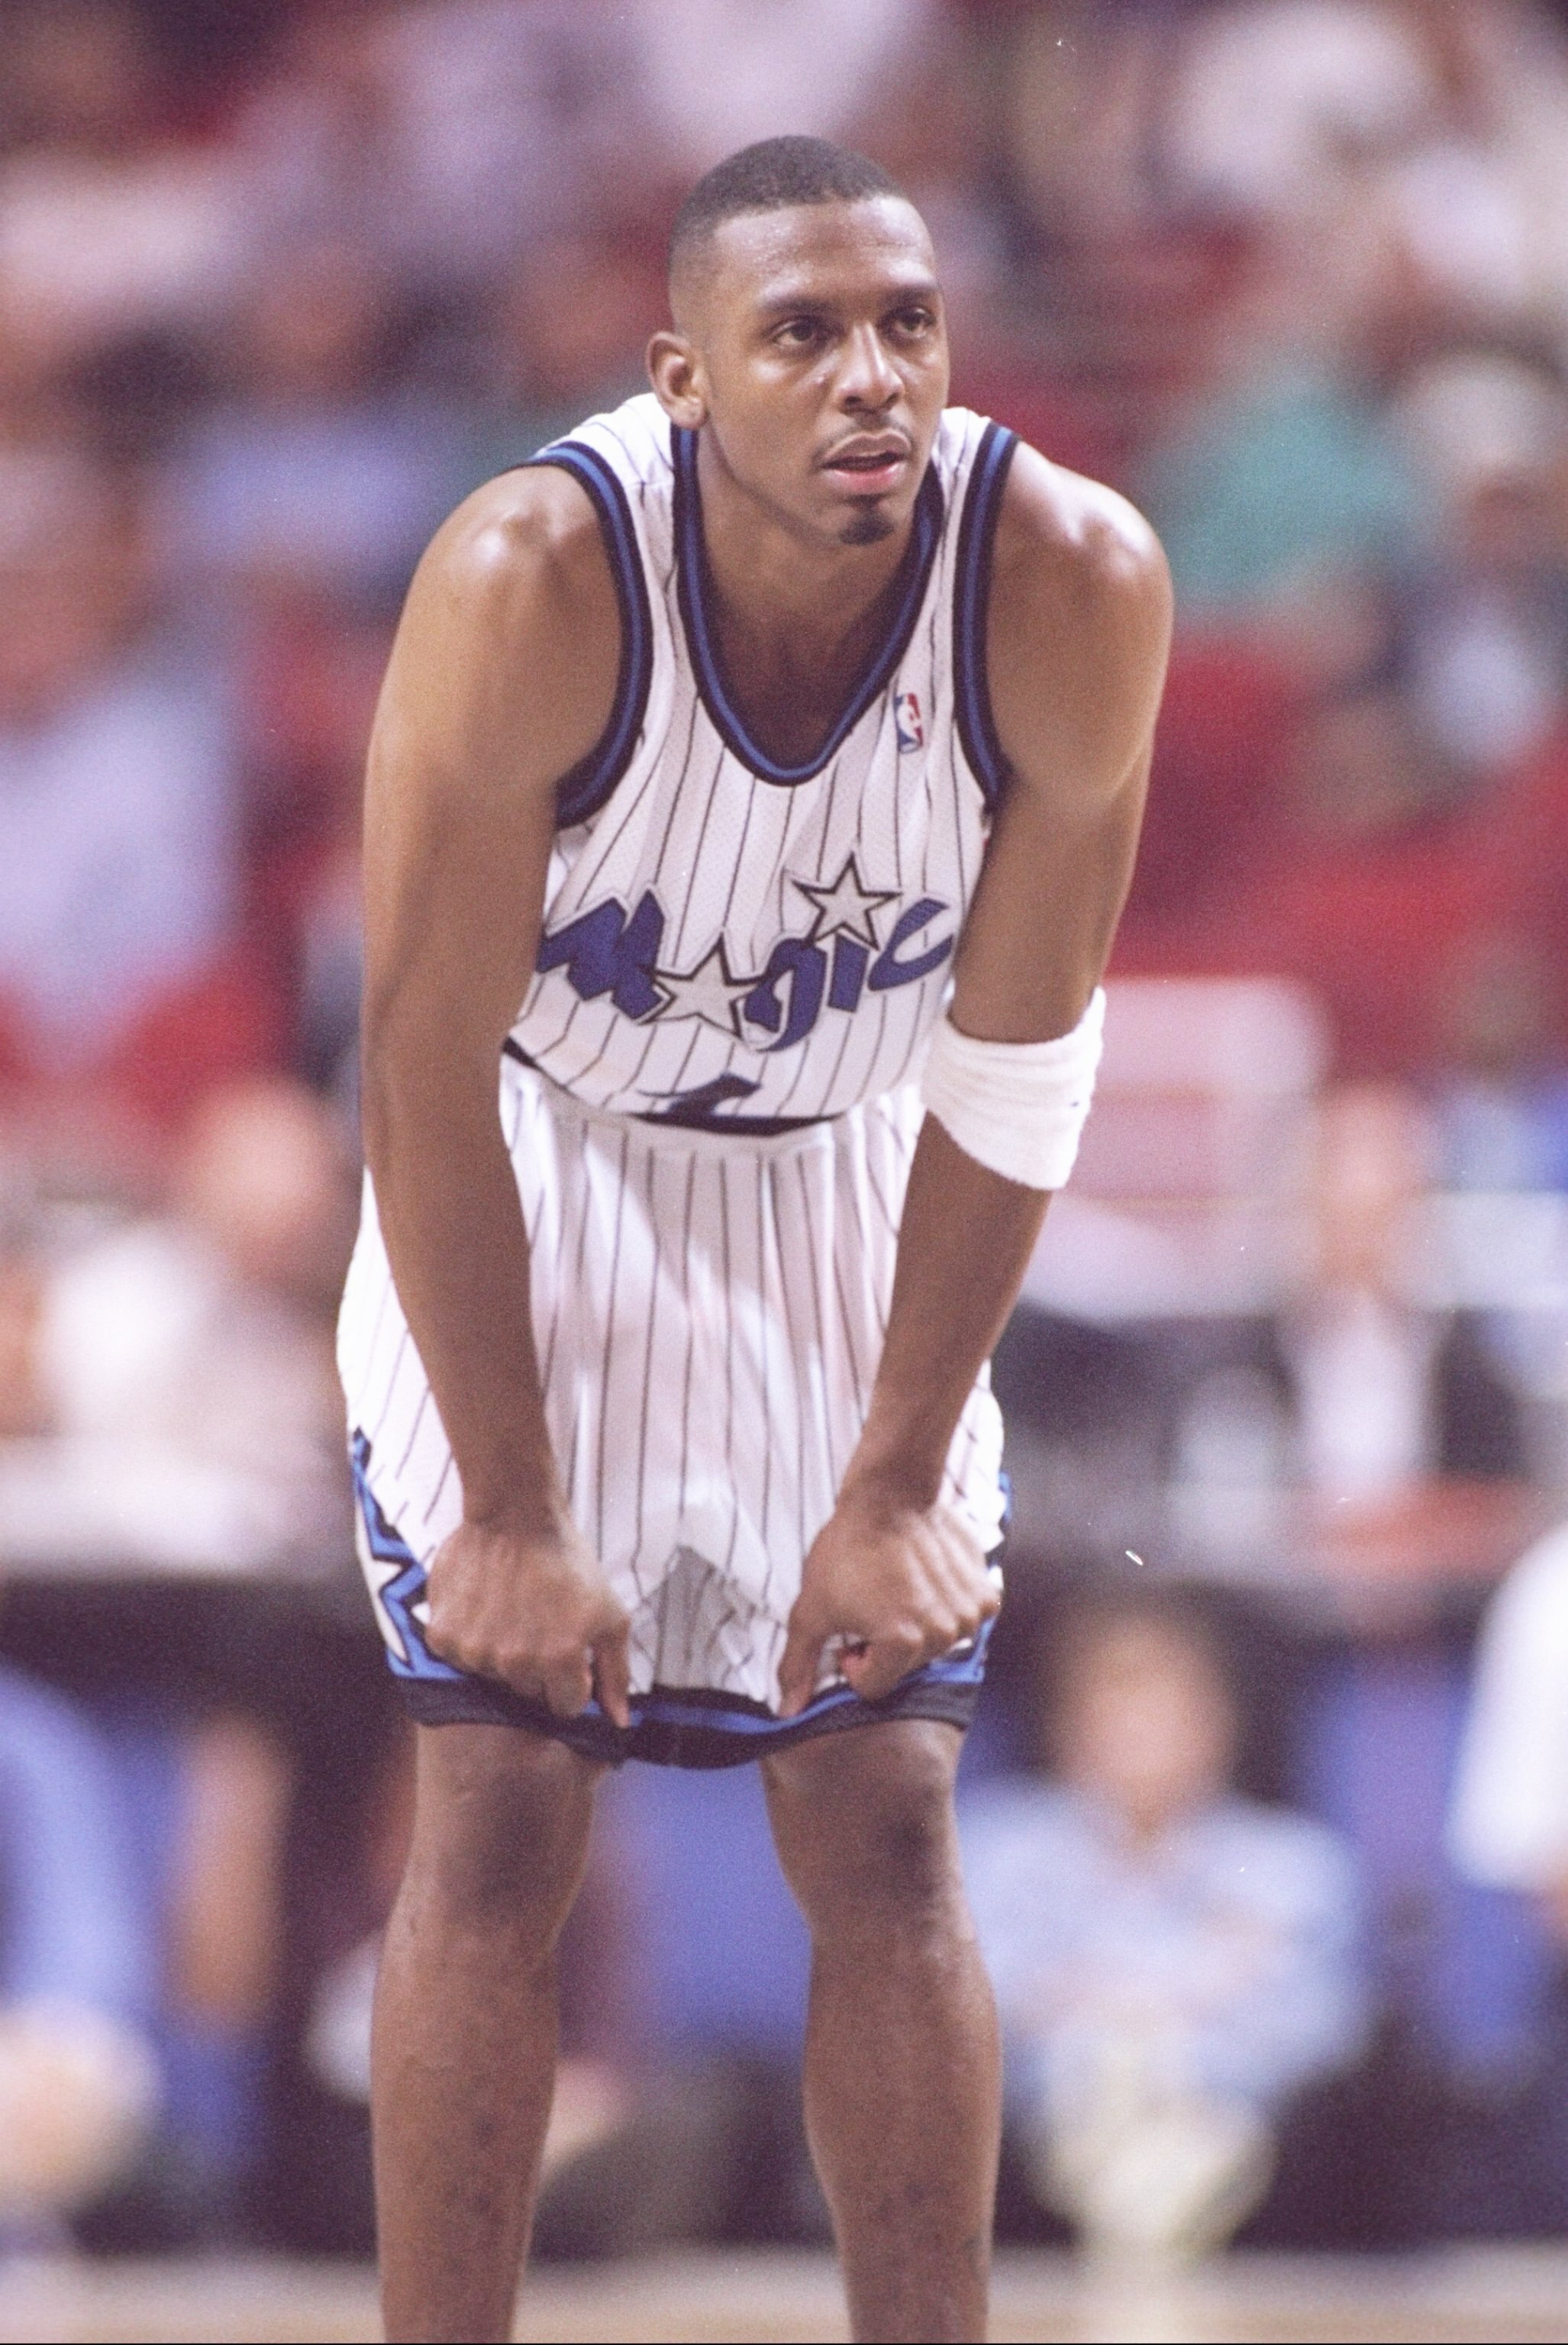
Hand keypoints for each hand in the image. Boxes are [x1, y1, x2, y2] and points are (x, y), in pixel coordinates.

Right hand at [424, 1513, 630, 1725]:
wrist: (514, 1515)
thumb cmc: (567, 1563)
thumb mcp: (610, 1614)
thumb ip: (615, 1673)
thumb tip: (619, 1723)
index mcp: (559, 1662)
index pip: (566, 1706)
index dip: (571, 1681)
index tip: (566, 1650)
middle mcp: (515, 1664)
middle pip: (528, 1693)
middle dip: (537, 1667)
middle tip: (538, 1623)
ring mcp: (475, 1652)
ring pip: (492, 1677)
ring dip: (501, 1653)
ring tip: (510, 1610)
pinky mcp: (443, 1637)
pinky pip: (458, 1658)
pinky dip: (469, 1638)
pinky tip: (482, 1606)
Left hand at [777, 1482, 999, 1715]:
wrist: (890, 1494)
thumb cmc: (847, 1549)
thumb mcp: (810, 1609)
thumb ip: (799, 1663)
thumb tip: (788, 1710)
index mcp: (901, 1644)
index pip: (871, 1684)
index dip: (852, 1658)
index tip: (849, 1625)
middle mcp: (942, 1635)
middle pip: (905, 1667)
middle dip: (884, 1643)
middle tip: (871, 1601)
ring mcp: (969, 1614)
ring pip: (933, 1645)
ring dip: (915, 1624)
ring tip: (897, 1586)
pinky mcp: (986, 1594)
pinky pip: (961, 1619)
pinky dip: (944, 1606)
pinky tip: (924, 1578)